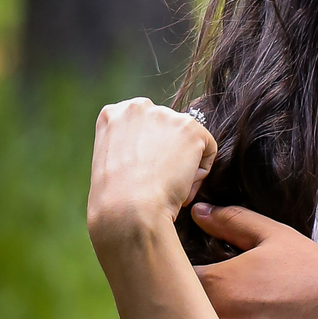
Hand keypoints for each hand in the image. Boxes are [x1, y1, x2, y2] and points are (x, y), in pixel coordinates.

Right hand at [88, 99, 215, 253]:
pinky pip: (208, 149)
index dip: (147, 155)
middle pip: (167, 132)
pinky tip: (182, 186)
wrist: (127, 211)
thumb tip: (153, 151)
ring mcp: (166, 115)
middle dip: (167, 157)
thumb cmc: (115, 201)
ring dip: (183, 165)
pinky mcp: (190, 128)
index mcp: (114, 114)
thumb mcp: (110, 163)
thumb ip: (128, 146)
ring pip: (188, 141)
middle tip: (156, 183)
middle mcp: (138, 107)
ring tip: (167, 187)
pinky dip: (200, 172)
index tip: (142, 175)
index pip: (143, 128)